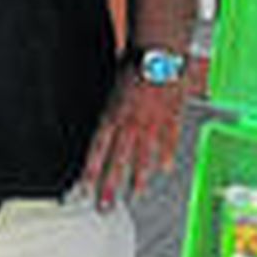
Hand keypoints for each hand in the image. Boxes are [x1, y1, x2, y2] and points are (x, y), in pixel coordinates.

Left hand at [80, 66, 184, 211]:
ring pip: (143, 155)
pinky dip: (166, 156)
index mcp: (113, 113)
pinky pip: (168, 141)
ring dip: (138, 177)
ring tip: (135, 194)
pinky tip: (163, 170)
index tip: (84, 189)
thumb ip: (110, 109)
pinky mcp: (171, 117)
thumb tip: (104, 128)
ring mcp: (152, 122)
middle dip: (111, 185)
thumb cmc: (133, 62)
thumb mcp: (113, 86)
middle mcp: (131, 122)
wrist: (158, 50)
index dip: (91, 170)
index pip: (98, 148)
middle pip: (118, 159)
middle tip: (105, 205)